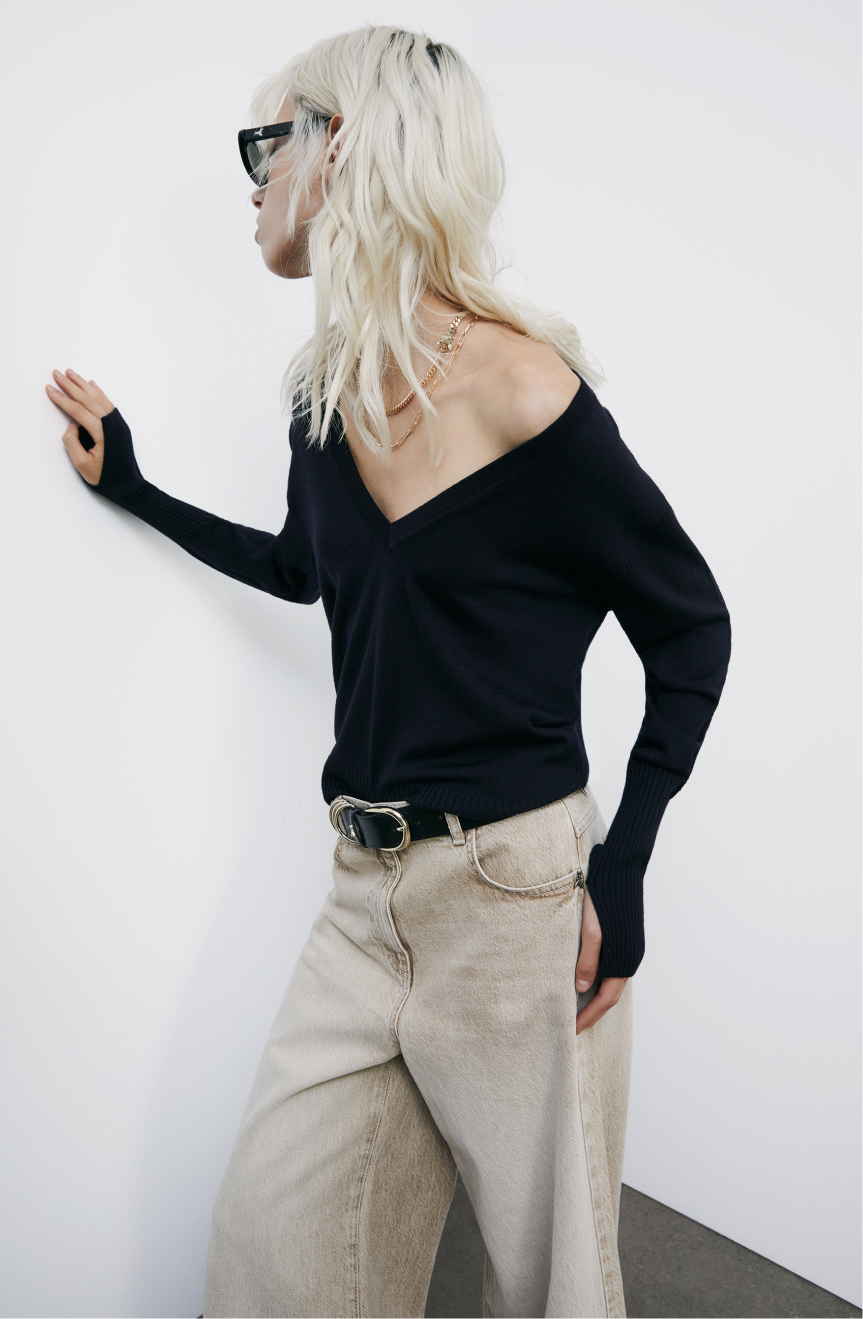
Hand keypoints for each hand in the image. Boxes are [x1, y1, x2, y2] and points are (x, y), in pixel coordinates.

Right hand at [45, 369, 114, 485]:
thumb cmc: (105, 477)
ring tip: (70, 373)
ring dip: (83, 384)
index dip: (62, 399)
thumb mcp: (82, 464)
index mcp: (101, 432)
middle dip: (70, 385)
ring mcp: (118, 423)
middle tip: (56, 373)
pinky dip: (98, 392)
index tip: (49, 389)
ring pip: (98, 398)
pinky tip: (91, 384)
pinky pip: (107, 403)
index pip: (77, 410)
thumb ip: (72, 442)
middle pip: (87, 399)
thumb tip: (71, 425)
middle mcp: (111, 423)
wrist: (128, 484)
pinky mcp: (120, 425)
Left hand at [574, 885, 627, 1034]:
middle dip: (591, 1011)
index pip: (605, 999)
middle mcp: (631, 957)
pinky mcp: (625, 938)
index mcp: (625, 959)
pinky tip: (585, 979)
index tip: (572, 1030)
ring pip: (612, 981)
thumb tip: (580, 988)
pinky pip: (613, 967)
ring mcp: (630, 947)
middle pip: (610, 994)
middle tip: (572, 1024)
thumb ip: (587, 959)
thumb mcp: (590, 928)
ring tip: (575, 1005)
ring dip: (595, 996)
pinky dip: (599, 979)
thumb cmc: (604, 896)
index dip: (588, 1016)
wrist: (621, 867)